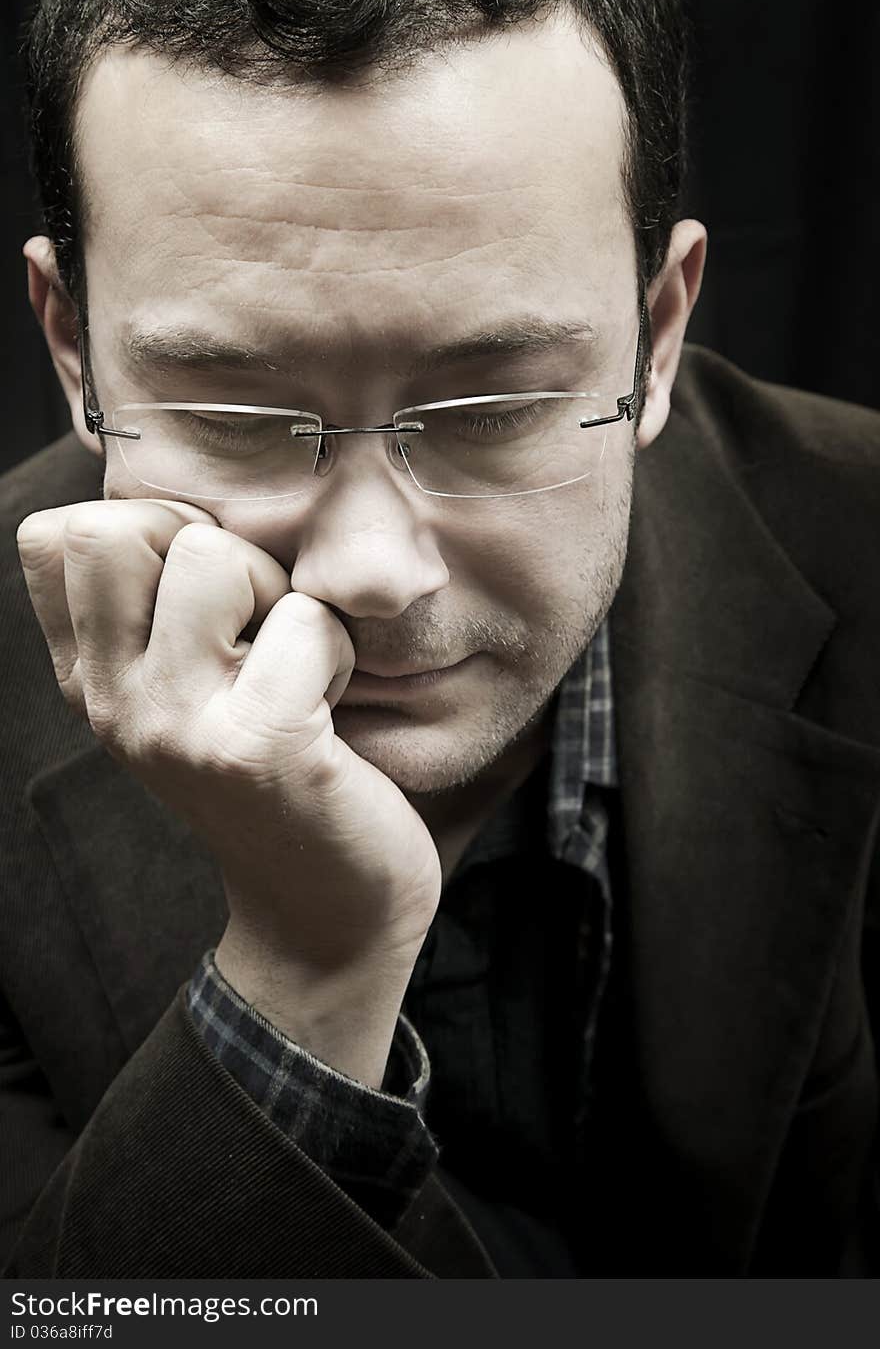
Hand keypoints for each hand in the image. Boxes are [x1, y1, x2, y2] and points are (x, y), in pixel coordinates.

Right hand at [18, 500, 440, 1081]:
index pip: (58, 534)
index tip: (205, 598)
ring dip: (282, 597)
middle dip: (211, 549)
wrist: (323, 915)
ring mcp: (175, 725)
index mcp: (90, 678)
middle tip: (254, 627)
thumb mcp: (189, 691)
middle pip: (118, 524)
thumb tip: (178, 502)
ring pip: (214, 557)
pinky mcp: (256, 745)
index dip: (148, 530)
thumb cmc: (276, 777)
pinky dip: (338, 652)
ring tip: (295, 669)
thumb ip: (158, 608)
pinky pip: (306, 620)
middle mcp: (112, 700)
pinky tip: (333, 710)